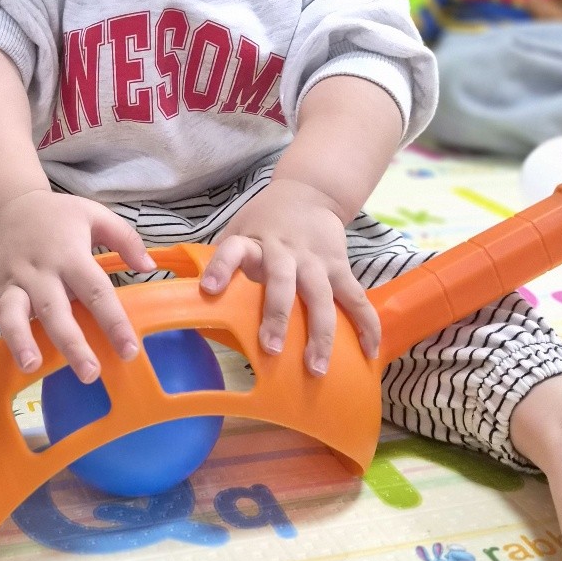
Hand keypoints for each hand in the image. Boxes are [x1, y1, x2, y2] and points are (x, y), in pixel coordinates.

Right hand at [0, 189, 155, 382]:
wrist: (8, 203)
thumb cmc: (58, 216)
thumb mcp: (95, 215)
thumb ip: (125, 239)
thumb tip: (149, 267)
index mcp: (70, 255)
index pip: (97, 291)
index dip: (114, 321)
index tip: (130, 349)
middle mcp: (39, 271)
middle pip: (55, 309)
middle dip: (71, 342)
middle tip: (89, 373)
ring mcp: (11, 282)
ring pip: (11, 314)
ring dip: (19, 340)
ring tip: (30, 366)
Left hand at [199, 179, 379, 374]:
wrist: (308, 192)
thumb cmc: (263, 224)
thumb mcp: (238, 233)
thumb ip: (221, 267)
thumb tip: (192, 312)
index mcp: (253, 242)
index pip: (233, 250)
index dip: (220, 267)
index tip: (208, 290)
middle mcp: (284, 250)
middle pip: (281, 281)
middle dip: (276, 315)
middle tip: (271, 349)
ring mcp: (315, 260)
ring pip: (321, 297)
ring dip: (320, 333)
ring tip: (316, 368)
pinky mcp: (340, 267)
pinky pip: (355, 298)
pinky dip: (365, 324)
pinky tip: (368, 351)